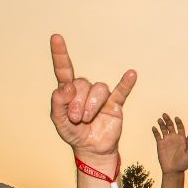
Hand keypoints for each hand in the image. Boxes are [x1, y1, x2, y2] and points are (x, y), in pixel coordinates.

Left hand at [49, 34, 136, 162]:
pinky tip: (131, 74)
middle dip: (77, 102)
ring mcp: (101, 97)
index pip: (63, 69)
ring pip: (98, 89)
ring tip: (88, 119)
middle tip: (76, 119)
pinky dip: (126, 82)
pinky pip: (122, 91)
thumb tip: (66, 87)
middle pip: (82, 83)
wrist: (92, 149)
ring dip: (92, 105)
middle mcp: (85, 90)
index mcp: (69, 91)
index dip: (60, 54)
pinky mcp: (115, 105)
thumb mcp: (59, 121)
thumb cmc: (74, 133)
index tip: (56, 38)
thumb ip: (58, 104)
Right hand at [152, 113, 187, 174]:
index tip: (176, 118)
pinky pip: (157, 136)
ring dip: (161, 124)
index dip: (178, 122)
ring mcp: (167, 141)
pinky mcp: (160, 144)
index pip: (180, 128)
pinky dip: (155, 131)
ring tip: (159, 119)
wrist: (173, 171)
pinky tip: (154, 127)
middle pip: (171, 126)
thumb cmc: (183, 164)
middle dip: (168, 120)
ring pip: (163, 129)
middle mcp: (174, 138)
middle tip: (165, 114)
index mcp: (182, 139)